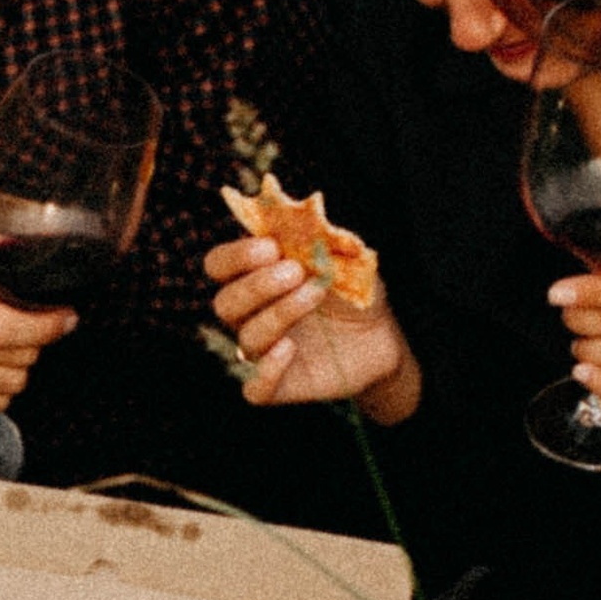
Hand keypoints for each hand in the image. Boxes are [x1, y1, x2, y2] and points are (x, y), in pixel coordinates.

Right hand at [203, 235, 420, 420]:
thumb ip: (321, 235)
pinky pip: (255, 390)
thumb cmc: (354, 290)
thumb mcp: (345, 257)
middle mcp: (251, 316)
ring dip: (278, 313)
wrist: (382, 336)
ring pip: (246, 339)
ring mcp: (263, 352)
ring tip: (314, 296)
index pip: (218, 266)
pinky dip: (267, 372)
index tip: (272, 247)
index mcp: (255, 279)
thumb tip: (303, 208)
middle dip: (257, 285)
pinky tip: (290, 349)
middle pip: (225, 304)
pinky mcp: (281, 386)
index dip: (236, 257)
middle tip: (295, 272)